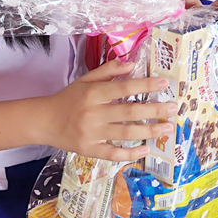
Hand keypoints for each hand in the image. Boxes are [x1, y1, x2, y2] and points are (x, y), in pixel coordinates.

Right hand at [42, 59, 175, 160]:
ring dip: (149, 132)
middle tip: (173, 108)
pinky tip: (146, 150)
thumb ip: (109, 71)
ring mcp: (91, 134)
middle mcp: (93, 113)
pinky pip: (113, 153)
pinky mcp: (89, 150)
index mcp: (93, 93)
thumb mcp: (86, 79)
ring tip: (167, 128)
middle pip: (129, 112)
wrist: (44, 121)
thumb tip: (132, 63)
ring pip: (125, 134)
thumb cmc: (69, 98)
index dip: (145, 85)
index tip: (164, 83)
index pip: (124, 88)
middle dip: (154, 110)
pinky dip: (130, 153)